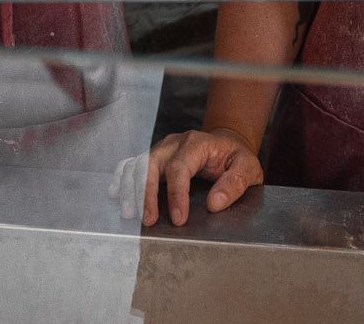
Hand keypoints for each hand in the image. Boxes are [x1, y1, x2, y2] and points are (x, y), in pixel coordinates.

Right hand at [127, 127, 263, 226]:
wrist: (227, 144)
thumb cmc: (236, 158)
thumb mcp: (248, 168)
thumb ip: (234, 183)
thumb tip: (214, 203)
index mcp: (197, 143)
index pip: (179, 167)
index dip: (176, 194)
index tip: (178, 219)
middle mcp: (174, 143)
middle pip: (151, 163)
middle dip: (146, 193)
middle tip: (147, 220)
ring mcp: (162, 148)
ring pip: (138, 163)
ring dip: (130, 188)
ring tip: (129, 213)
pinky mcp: (155, 156)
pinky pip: (132, 163)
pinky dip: (122, 177)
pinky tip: (115, 193)